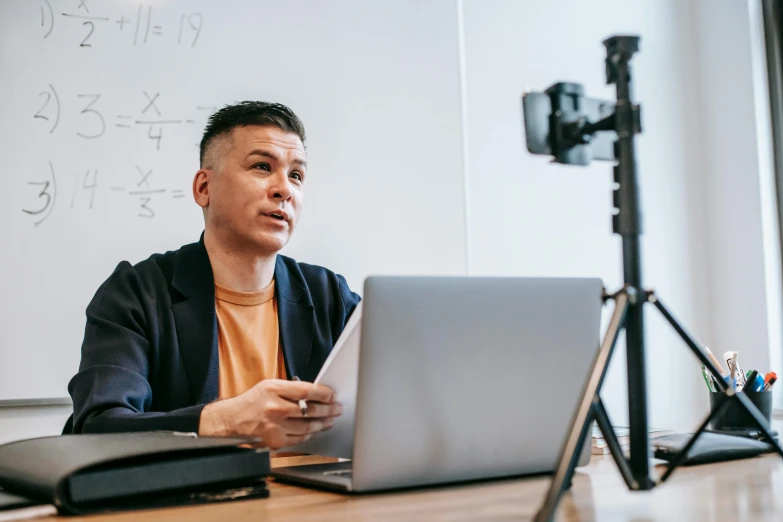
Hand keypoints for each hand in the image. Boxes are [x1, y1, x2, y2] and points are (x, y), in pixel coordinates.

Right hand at [198, 379, 341, 449]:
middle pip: (310, 410)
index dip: (324, 394)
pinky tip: (316, 429)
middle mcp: (274, 408)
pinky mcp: (275, 441)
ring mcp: (275, 426)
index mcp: (273, 389)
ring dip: (323, 423)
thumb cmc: (253, 401)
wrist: (232, 420)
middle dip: (328, 409)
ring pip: (308, 427)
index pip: (306, 391)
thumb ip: (291, 389)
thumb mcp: (269, 386)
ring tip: (330, 419)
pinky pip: (300, 439)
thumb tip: (316, 394)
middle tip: (337, 408)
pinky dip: (310, 434)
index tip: (332, 395)